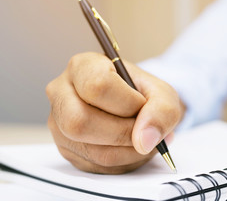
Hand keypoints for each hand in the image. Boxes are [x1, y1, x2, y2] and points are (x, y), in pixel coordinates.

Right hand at [46, 52, 184, 173]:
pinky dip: (123, 162)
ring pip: (91, 149)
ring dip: (129, 151)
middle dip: (123, 132)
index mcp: (83, 66)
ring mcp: (59, 123)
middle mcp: (62, 92)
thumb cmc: (144, 95)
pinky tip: (132, 148)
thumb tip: (144, 141)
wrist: (137, 108)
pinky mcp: (67, 148)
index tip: (142, 105)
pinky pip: (96, 165)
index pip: (96, 86)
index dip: (126, 102)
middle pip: (80, 122)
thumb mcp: (163, 94)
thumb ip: (162, 110)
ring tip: (145, 140)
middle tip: (144, 130)